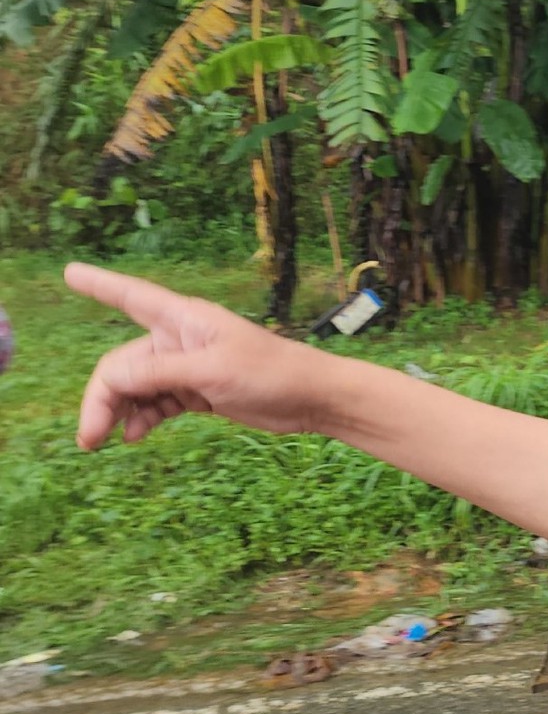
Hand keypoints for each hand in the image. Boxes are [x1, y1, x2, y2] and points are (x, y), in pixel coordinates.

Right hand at [65, 263, 325, 447]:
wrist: (312, 399)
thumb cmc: (270, 373)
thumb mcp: (211, 371)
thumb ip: (159, 372)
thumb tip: (110, 378)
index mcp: (184, 319)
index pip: (131, 296)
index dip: (99, 284)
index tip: (70, 271)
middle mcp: (180, 339)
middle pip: (122, 363)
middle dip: (102, 397)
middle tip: (89, 437)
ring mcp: (187, 367)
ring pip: (135, 387)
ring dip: (116, 412)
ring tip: (101, 442)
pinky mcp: (197, 392)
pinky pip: (155, 403)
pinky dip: (141, 418)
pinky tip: (134, 436)